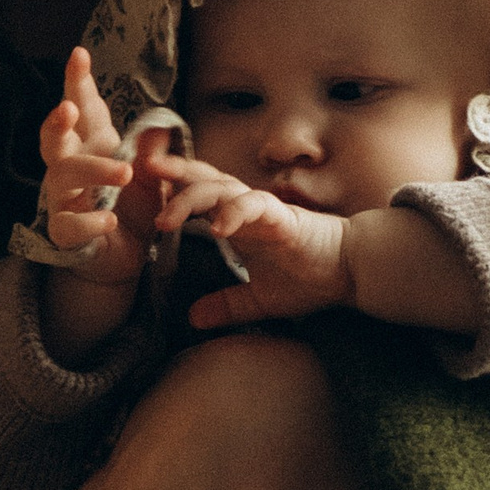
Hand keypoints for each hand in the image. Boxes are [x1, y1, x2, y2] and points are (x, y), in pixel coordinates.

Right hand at [40, 47, 163, 285]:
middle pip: (54, 138)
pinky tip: (110, 219)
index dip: (77, 82)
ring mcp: (63, 199)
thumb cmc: (134, 207)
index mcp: (92, 146)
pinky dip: (90, 220)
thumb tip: (159, 127)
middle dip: (58, 121)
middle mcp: (70, 167)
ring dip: (94, 170)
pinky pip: (69, 224)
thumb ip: (155, 151)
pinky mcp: (65, 232)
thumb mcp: (155, 175)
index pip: (83, 109)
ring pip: (63, 176)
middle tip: (69, 108)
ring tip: (124, 173)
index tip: (79, 54)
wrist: (127, 255)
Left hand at [139, 147, 355, 326]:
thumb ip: (227, 305)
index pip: (199, 192)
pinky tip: (218, 228)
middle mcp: (246, 207)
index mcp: (239, 218)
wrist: (351, 272)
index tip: (140, 186)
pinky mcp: (284, 217)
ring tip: (165, 218)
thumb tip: (194, 319)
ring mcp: (264, 208)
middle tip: (138, 170)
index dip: (170, 185)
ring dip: (191, 199)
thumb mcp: (259, 300)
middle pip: (202, 179)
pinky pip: (255, 206)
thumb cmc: (311, 278)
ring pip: (221, 189)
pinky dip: (235, 213)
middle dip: (170, 172)